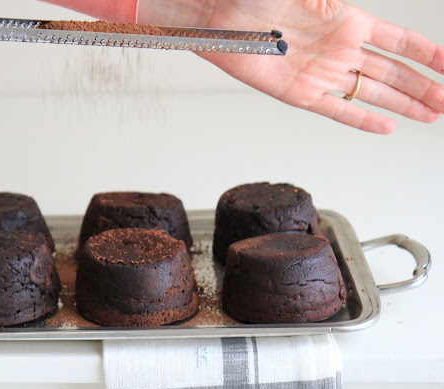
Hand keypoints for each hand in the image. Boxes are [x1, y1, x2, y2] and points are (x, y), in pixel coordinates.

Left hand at [139, 0, 443, 133]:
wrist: (215, 16)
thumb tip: (352, 3)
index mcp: (345, 19)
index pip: (398, 40)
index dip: (427, 54)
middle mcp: (336, 48)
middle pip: (390, 71)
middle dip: (422, 87)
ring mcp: (319, 72)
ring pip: (370, 92)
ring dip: (402, 104)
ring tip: (431, 116)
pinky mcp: (298, 93)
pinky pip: (336, 109)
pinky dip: (362, 119)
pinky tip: (387, 127)